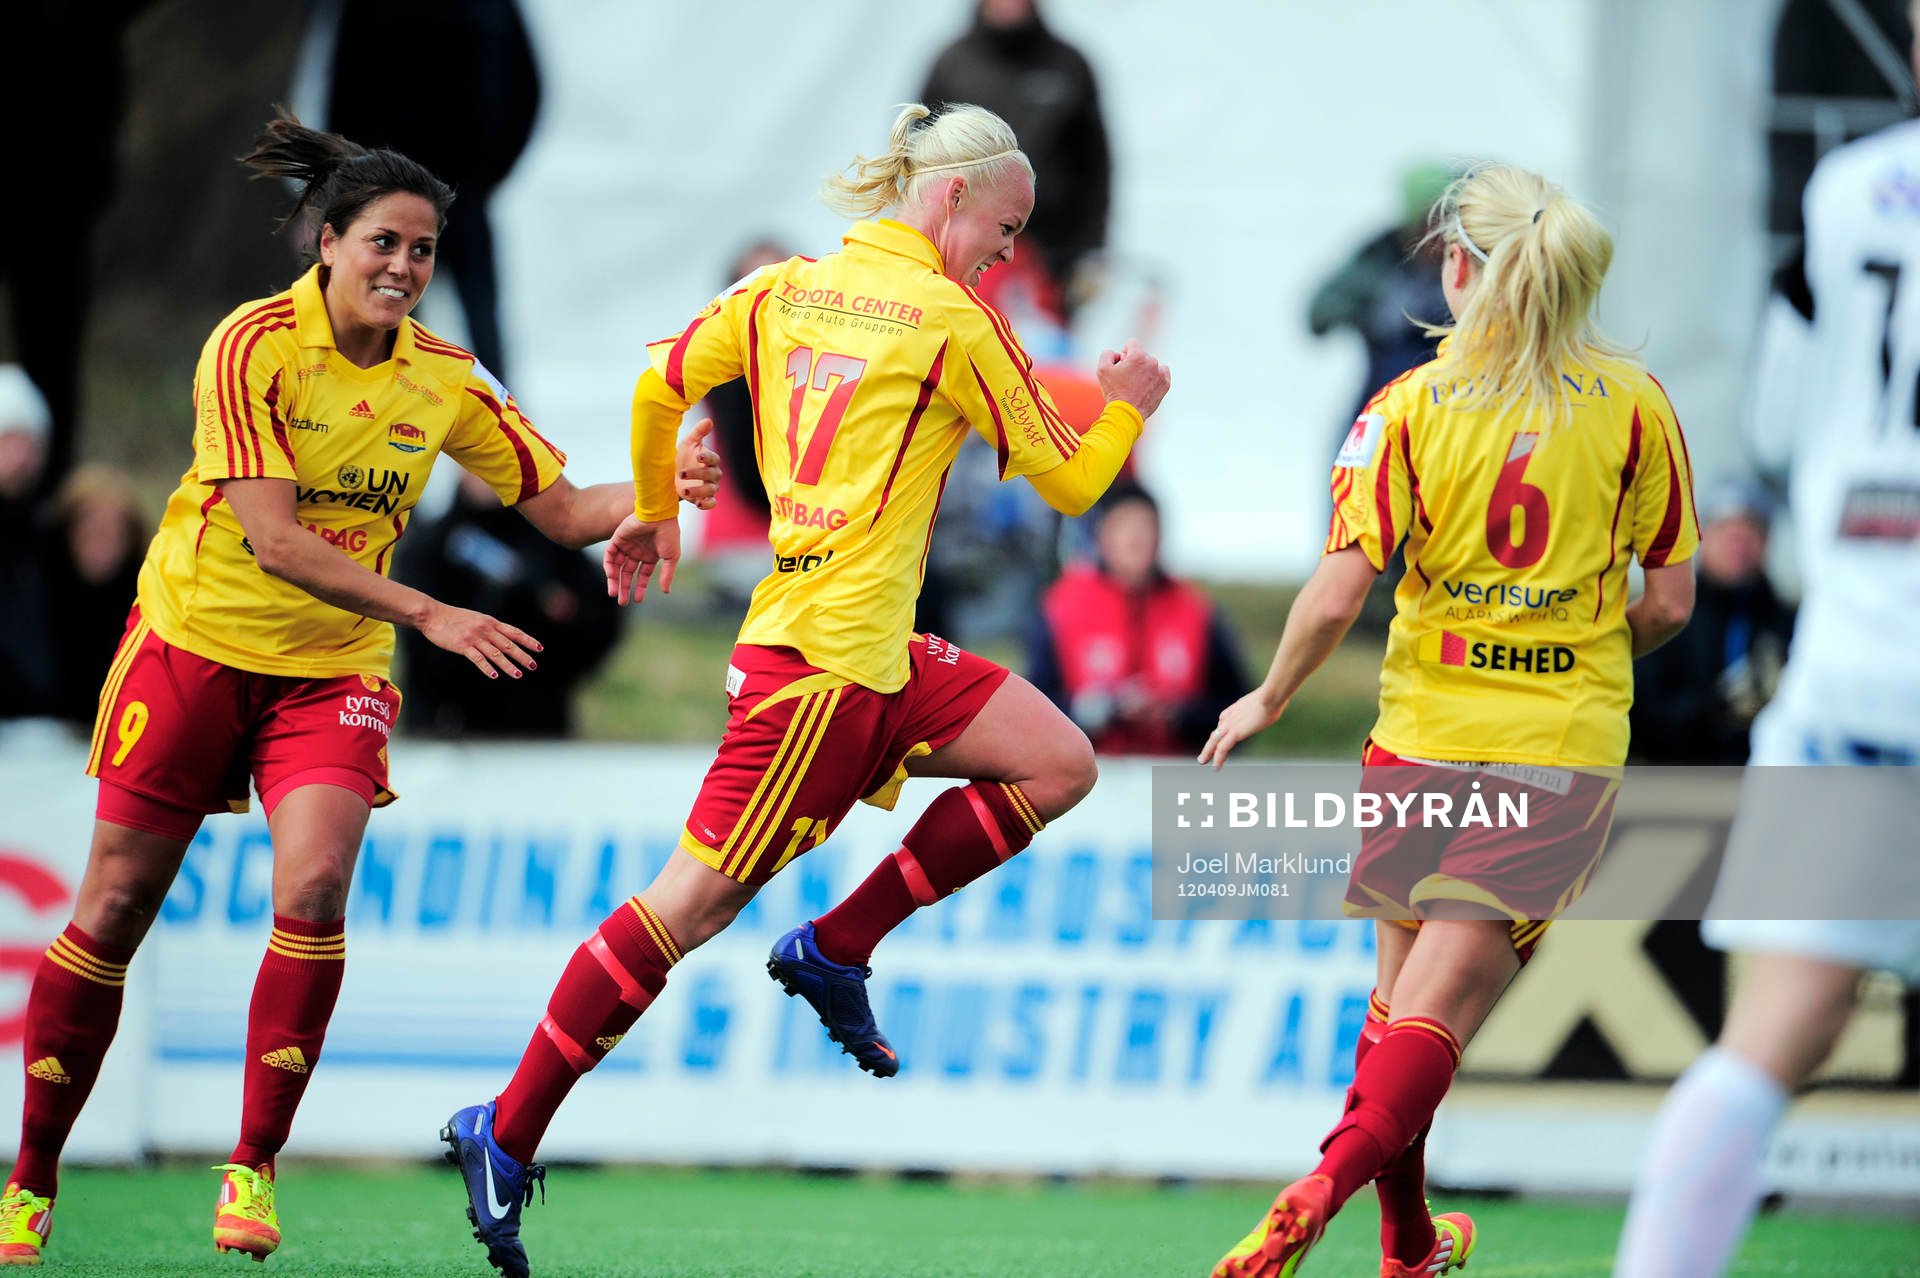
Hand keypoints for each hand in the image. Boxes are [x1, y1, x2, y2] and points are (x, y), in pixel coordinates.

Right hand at [420, 603, 541, 679]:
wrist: (433, 615)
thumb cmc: (454, 618)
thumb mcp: (476, 618)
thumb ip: (490, 627)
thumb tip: (504, 637)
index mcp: (490, 622)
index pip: (514, 632)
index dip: (528, 640)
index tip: (539, 649)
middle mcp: (485, 629)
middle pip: (508, 645)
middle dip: (522, 656)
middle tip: (532, 666)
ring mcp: (474, 637)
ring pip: (496, 654)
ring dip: (508, 665)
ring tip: (518, 675)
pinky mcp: (462, 645)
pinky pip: (477, 658)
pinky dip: (486, 667)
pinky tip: (494, 675)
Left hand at [602, 513, 680, 603]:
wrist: (659, 514)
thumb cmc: (669, 533)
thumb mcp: (671, 557)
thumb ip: (668, 574)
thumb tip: (666, 591)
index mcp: (650, 556)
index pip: (643, 575)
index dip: (640, 587)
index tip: (637, 600)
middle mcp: (637, 552)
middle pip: (628, 573)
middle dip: (625, 587)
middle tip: (622, 602)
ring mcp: (627, 546)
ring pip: (617, 566)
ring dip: (614, 580)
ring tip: (613, 594)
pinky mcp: (617, 538)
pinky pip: (609, 555)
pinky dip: (609, 566)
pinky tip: (611, 576)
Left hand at [675, 418, 723, 509]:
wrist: (670, 475)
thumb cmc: (682, 456)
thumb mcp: (687, 443)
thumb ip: (698, 433)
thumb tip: (709, 421)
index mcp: (709, 459)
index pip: (714, 458)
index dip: (708, 457)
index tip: (698, 455)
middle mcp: (712, 474)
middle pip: (713, 475)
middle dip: (698, 474)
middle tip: (681, 473)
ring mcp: (709, 487)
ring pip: (711, 489)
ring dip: (699, 490)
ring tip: (684, 490)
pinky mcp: (704, 499)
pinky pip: (711, 503)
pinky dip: (707, 504)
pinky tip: (698, 503)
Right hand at [1096, 341, 1170, 418]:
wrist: (1126, 414)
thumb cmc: (1114, 392)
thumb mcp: (1102, 370)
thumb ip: (1108, 354)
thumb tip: (1118, 354)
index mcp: (1137, 356)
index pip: (1131, 343)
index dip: (1124, 353)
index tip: (1122, 365)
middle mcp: (1151, 361)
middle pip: (1142, 355)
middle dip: (1134, 363)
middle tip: (1127, 379)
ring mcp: (1160, 373)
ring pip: (1151, 364)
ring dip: (1145, 370)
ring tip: (1136, 385)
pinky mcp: (1165, 383)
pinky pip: (1162, 372)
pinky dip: (1155, 377)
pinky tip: (1146, 386)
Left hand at [1197, 688, 1285, 768]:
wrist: (1270, 696)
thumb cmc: (1274, 697)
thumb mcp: (1267, 700)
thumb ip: (1265, 703)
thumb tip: (1275, 700)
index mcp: (1236, 708)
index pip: (1223, 719)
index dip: (1219, 730)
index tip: (1217, 736)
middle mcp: (1230, 716)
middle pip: (1216, 732)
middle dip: (1209, 744)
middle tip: (1203, 754)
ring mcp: (1231, 725)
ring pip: (1214, 741)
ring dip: (1208, 753)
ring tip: (1203, 762)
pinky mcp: (1235, 733)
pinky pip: (1222, 748)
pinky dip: (1218, 758)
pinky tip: (1216, 766)